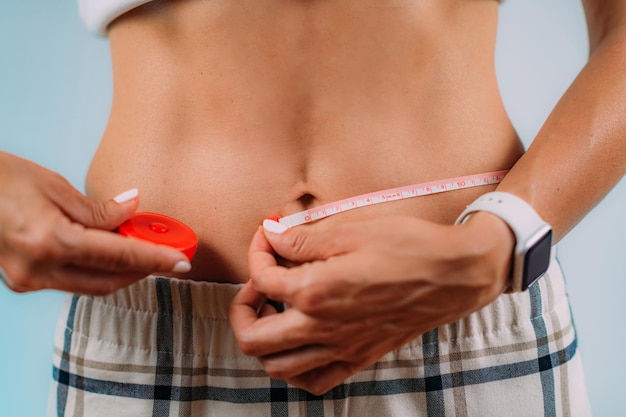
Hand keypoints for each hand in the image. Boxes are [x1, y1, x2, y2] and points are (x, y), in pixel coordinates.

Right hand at [0, 151, 190, 294]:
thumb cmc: (2, 179)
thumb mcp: (55, 185)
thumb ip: (99, 209)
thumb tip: (133, 209)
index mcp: (50, 242)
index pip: (119, 256)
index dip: (156, 259)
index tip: (183, 262)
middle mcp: (39, 270)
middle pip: (109, 280)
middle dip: (143, 269)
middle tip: (168, 254)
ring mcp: (27, 280)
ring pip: (91, 286)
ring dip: (121, 271)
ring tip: (143, 251)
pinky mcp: (22, 281)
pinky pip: (72, 282)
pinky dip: (96, 270)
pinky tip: (110, 254)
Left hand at [230, 213, 513, 394]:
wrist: (454, 274)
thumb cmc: (408, 247)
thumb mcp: (351, 230)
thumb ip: (302, 239)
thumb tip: (271, 234)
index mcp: (316, 291)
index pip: (262, 278)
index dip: (258, 250)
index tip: (269, 236)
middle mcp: (322, 327)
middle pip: (252, 338)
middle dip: (240, 308)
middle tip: (255, 286)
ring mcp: (341, 348)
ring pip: (277, 367)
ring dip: (264, 340)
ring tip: (274, 314)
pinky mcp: (360, 357)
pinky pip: (314, 381)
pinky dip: (296, 367)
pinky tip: (301, 342)